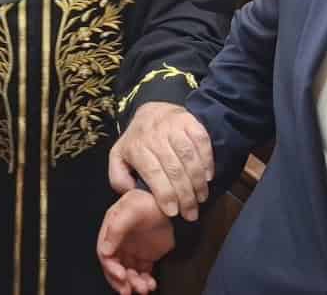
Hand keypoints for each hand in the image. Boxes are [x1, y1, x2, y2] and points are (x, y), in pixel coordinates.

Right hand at [98, 189, 175, 294]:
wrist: (169, 205)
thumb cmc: (147, 202)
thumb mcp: (131, 210)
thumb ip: (117, 229)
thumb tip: (105, 251)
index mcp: (110, 232)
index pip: (105, 254)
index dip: (111, 268)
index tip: (121, 276)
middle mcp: (118, 243)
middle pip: (115, 268)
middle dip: (121, 281)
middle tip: (128, 290)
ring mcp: (131, 251)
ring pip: (128, 273)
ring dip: (134, 284)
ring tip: (145, 288)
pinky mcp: (145, 257)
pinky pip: (142, 274)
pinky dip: (145, 281)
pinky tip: (151, 284)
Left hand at [108, 102, 211, 220]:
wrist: (151, 112)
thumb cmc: (137, 142)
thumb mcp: (119, 158)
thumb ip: (118, 177)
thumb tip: (131, 192)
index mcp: (136, 147)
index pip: (153, 173)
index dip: (165, 194)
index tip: (173, 212)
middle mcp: (155, 135)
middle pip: (174, 169)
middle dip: (185, 195)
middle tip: (191, 213)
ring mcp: (173, 126)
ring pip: (189, 157)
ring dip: (197, 181)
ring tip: (201, 198)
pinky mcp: (189, 121)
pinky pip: (201, 141)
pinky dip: (207, 160)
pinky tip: (208, 177)